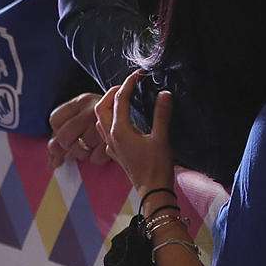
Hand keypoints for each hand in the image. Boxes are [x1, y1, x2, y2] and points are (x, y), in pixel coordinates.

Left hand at [47, 92, 110, 168]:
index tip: (67, 133)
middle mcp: (91, 110)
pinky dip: (97, 158)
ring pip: (79, 149)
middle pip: (64, 137)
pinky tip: (101, 150)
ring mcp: (104, 126)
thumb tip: (52, 158)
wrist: (139, 118)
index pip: (55, 120)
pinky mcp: (116, 141)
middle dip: (68, 146)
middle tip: (79, 144)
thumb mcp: (84, 117)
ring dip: (83, 153)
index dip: (57, 131)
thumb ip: (62, 135)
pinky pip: (96, 158)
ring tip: (91, 146)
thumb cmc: (105, 120)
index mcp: (82, 101)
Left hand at [96, 70, 174, 192]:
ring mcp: (110, 145)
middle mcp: (110, 136)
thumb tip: (164, 93)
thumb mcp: (162, 138)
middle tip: (127, 84)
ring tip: (122, 98)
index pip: (120, 100)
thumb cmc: (157, 165)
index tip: (138, 74)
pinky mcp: (115, 153)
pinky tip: (119, 122)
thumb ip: (161, 115)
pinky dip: (109, 121)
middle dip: (112, 92)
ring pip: (100, 119)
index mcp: (120, 129)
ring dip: (107, 106)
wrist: (153, 191)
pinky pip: (104, 132)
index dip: (129, 84)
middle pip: (102, 107)